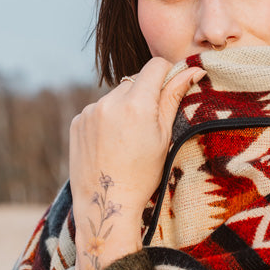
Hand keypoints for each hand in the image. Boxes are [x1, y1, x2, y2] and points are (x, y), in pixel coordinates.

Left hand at [69, 57, 204, 269]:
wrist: (105, 203)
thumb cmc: (143, 175)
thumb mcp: (164, 137)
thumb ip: (174, 98)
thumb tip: (192, 69)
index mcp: (136, 105)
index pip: (155, 66)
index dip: (167, 73)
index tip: (171, 88)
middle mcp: (109, 102)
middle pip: (135, 82)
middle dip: (144, 96)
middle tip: (148, 127)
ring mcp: (90, 111)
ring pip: (116, 96)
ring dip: (124, 108)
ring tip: (127, 140)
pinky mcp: (77, 121)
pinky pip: (98, 109)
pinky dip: (106, 120)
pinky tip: (110, 144)